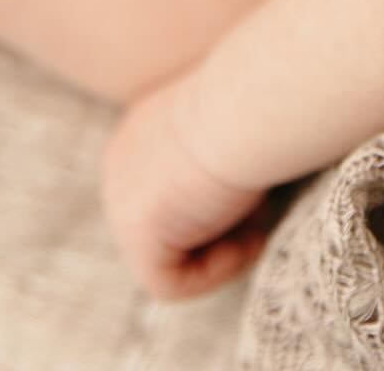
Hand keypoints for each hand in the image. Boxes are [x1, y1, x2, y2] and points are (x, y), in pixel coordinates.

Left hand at [100, 72, 280, 300]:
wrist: (251, 101)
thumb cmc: (257, 103)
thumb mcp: (231, 127)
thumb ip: (217, 158)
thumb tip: (239, 201)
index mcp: (140, 132)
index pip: (174, 191)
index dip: (222, 196)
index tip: (258, 182)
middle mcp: (120, 164)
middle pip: (170, 225)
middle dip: (221, 223)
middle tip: (263, 204)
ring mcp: (120, 199)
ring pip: (171, 257)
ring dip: (224, 245)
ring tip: (260, 213)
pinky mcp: (135, 234)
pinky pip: (171, 282)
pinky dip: (220, 269)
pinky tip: (250, 233)